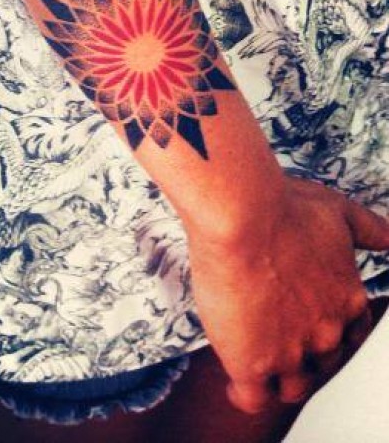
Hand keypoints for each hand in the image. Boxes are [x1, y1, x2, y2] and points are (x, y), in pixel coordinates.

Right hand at [186, 173, 388, 414]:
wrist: (242, 216)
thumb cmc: (283, 208)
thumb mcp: (337, 211)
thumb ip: (368, 229)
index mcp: (348, 299)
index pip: (351, 336)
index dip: (332, 333)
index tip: (313, 325)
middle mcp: (327, 332)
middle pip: (322, 364)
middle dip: (304, 354)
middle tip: (280, 338)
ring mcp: (291, 353)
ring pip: (292, 387)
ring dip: (279, 379)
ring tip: (260, 364)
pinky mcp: (253, 364)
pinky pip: (253, 398)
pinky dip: (245, 393)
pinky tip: (237, 381)